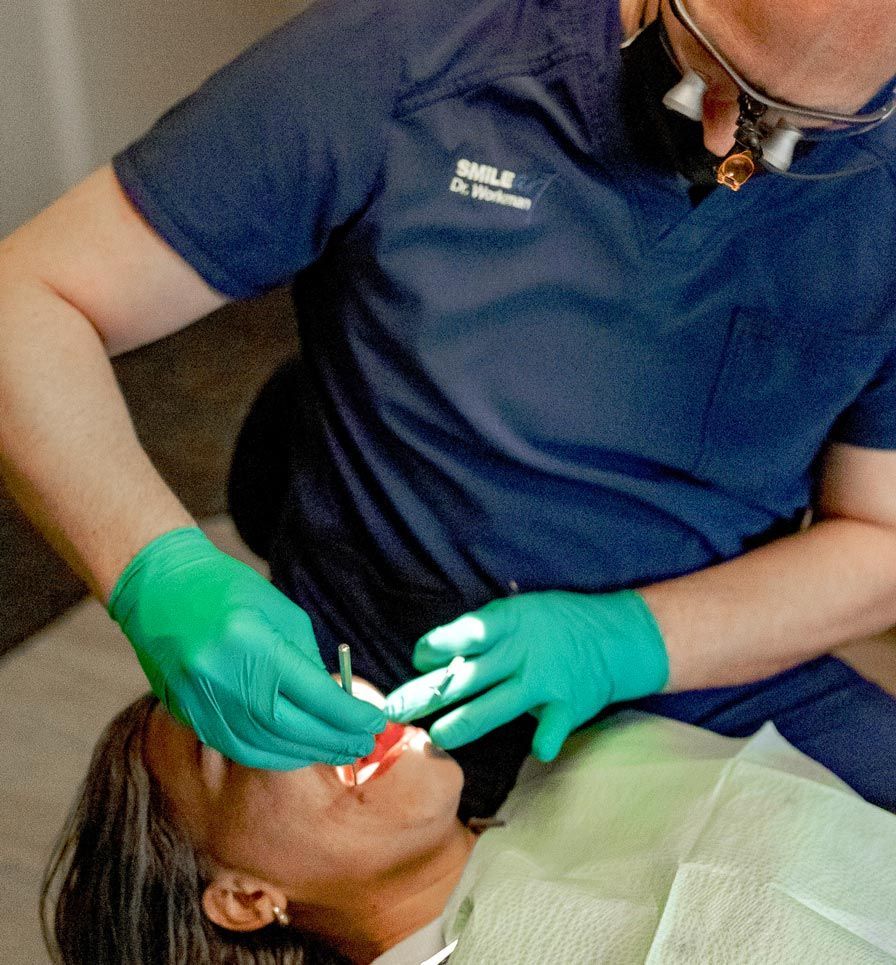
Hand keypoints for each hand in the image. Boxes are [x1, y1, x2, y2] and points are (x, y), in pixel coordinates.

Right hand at [109, 527, 385, 768]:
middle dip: (334, 740)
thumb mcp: (281, 613)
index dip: (348, 714)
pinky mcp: (188, 714)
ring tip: (339, 752)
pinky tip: (297, 752)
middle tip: (364, 744)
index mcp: (253, 645)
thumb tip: (335, 701)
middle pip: (291, 728)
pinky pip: (236, 747)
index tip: (375, 721)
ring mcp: (201, 701)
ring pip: (263, 746)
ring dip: (306, 754)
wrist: (160, 587)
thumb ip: (307, 661)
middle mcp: (224, 679)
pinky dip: (271, 755)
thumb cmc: (228, 590)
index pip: (313, 694)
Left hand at [384, 590, 667, 760]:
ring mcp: (544, 681)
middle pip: (466, 676)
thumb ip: (481, 636)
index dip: (436, 647)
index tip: (418, 660)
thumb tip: (432, 657)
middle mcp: (521, 653)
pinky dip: (545, 739)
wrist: (613, 634)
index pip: (463, 635)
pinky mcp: (566, 706)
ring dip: (464, 722)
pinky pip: (551, 727)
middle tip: (394, 710)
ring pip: (495, 706)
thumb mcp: (517, 614)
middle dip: (427, 694)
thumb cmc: (553, 622)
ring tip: (437, 736)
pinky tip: (537, 749)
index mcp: (507, 624)